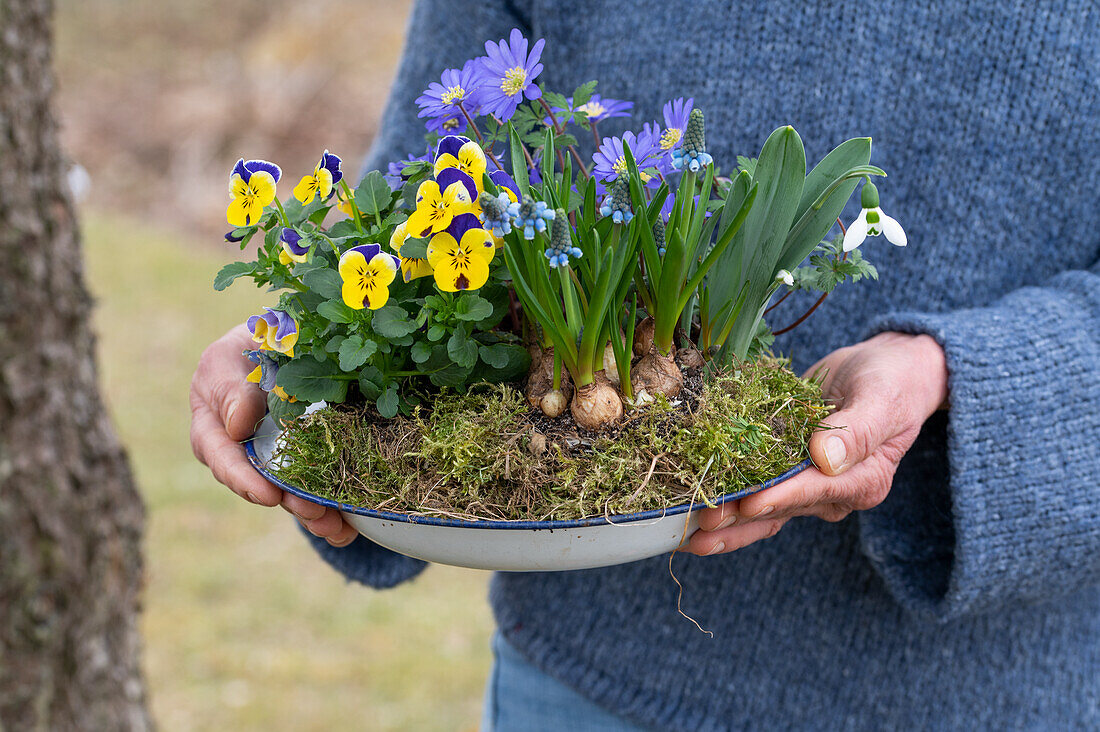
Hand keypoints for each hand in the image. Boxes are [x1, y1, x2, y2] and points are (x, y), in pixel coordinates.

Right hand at [189, 325, 358, 546]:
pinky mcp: (303, 463)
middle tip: (315, 514)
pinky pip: (315, 489)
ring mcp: (272, 460)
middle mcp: (239, 451)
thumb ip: (233, 387)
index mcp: (213, 424)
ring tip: (338, 528)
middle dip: (289, 503)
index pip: (221, 456)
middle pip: (259, 485)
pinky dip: (333, 510)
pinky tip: (352, 526)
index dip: (244, 479)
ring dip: (314, 514)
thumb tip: (237, 427)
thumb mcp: (235, 353)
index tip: (268, 495)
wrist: (288, 342)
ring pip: (289, 494)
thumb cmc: (254, 342)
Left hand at [686, 332, 947, 555]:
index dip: (780, 497)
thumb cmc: (891, 383)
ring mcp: (808, 486)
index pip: (815, 491)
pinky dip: (726, 501)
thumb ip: (858, 430)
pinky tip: (692, 514)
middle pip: (781, 509)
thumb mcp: (882, 399)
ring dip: (727, 523)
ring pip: (762, 511)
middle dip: (740, 518)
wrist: (884, 372)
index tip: (749, 502)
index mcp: (863, 481)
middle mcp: (834, 493)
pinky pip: (755, 491)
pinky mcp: (787, 473)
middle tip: (700, 526)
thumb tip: (825, 457)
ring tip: (688, 536)